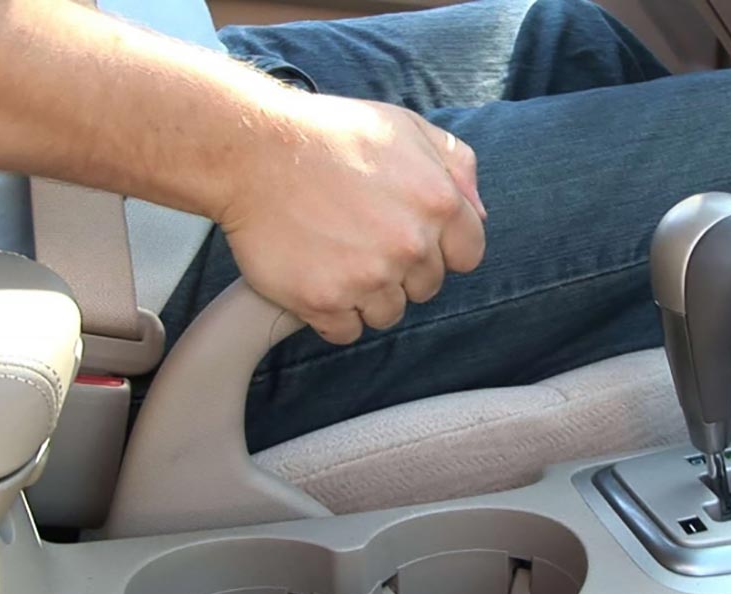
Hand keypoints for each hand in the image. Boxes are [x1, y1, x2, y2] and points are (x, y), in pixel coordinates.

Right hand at [220, 92, 486, 343]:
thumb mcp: (405, 126)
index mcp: (438, 203)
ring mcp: (367, 278)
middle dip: (401, 270)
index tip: (409, 237)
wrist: (251, 152)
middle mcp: (410, 246)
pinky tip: (317, 278)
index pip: (467, 256)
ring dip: (366, 295)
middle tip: (361, 238)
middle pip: (425, 288)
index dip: (439, 247)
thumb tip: (478, 214)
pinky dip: (333, 314)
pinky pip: (346, 330)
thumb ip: (456, 166)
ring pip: (387, 314)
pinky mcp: (324, 302)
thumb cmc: (328, 134)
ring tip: (336, 256)